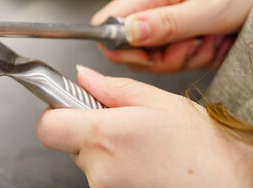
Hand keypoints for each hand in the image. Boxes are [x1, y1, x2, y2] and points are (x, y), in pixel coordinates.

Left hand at [37, 66, 252, 187]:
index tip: (71, 107)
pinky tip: (146, 165)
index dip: (56, 114)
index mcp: (105, 136)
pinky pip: (105, 181)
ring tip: (143, 149)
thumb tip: (83, 76)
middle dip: (89, 131)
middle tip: (123, 126)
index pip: (48, 127)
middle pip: (70, 144)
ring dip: (107, 154)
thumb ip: (114, 89)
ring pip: (89, 164)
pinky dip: (119, 171)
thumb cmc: (204, 150)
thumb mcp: (160, 103)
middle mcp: (99, 170)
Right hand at [92, 0, 252, 71]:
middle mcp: (154, 14)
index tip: (147, 54)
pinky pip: (182, 63)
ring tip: (212, 37)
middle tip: (193, 42)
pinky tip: (218, 41)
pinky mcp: (185, 42)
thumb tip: (125, 32)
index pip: (106, 24)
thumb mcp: (210, 6)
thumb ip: (167, 22)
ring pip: (159, 61)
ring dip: (189, 57)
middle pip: (132, 52)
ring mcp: (169, 30)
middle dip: (164, 58)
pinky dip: (203, 58)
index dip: (116, 46)